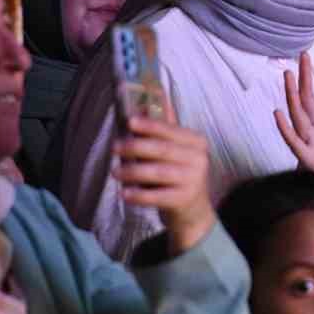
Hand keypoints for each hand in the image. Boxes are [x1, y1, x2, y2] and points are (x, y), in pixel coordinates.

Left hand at [113, 114, 214, 253]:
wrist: (194, 212)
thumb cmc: (179, 175)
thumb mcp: (176, 149)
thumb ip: (163, 127)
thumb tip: (145, 100)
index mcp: (196, 142)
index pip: (170, 130)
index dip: (149, 125)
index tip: (129, 122)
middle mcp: (199, 159)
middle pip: (162, 149)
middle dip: (135, 147)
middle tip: (114, 147)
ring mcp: (194, 180)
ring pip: (158, 172)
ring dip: (133, 171)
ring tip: (115, 171)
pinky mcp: (184, 200)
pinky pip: (157, 196)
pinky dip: (139, 195)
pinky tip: (124, 193)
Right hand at [274, 47, 313, 175]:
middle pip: (309, 97)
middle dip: (306, 76)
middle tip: (303, 54)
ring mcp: (307, 138)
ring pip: (298, 113)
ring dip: (292, 94)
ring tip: (287, 74)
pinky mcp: (304, 155)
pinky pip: (293, 139)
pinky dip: (285, 127)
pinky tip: (277, 113)